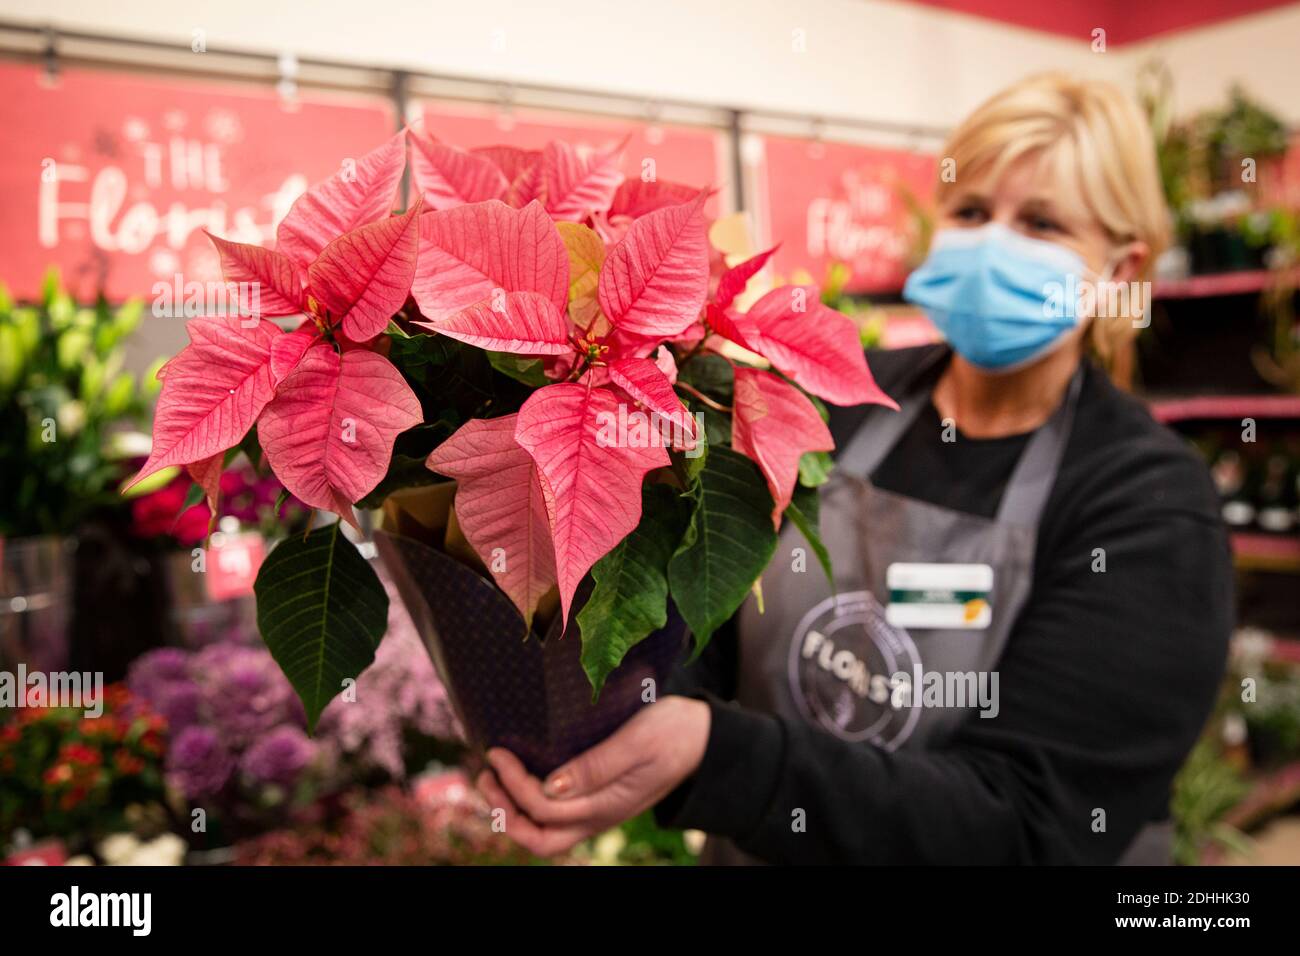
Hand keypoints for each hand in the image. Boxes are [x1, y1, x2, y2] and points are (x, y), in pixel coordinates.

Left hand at [475, 695, 710, 856]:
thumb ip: (595, 765)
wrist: (705, 739)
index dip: (514, 785)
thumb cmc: (673, 732)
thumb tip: (549, 787)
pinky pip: (559, 817)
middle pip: (541, 838)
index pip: (545, 808)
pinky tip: (524, 777)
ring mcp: (600, 812)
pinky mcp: (602, 800)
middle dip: (506, 813)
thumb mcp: (636, 741)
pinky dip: (532, 804)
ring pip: (548, 832)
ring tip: (494, 777)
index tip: (497, 753)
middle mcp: (599, 815)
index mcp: (606, 803)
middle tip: (487, 776)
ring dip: (515, 811)